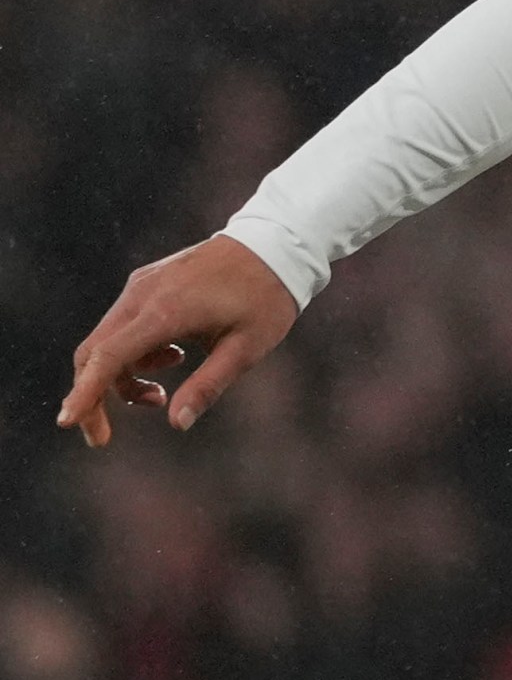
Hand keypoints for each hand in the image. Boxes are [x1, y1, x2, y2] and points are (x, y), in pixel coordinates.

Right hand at [58, 234, 298, 445]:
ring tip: (162, 391)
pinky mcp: (147, 282)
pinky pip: (122, 325)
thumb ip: (208, 385)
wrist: (276, 244)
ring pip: (107, 340)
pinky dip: (132, 352)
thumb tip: (177, 423)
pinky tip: (173, 355)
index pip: (108, 357)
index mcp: (165, 312)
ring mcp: (141, 285)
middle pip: (94, 352)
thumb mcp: (247, 348)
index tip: (68, 422)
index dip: (85, 392)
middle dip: (93, 396)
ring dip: (121, 376)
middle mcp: (142, 294)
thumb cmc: (266, 297)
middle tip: (104, 435)